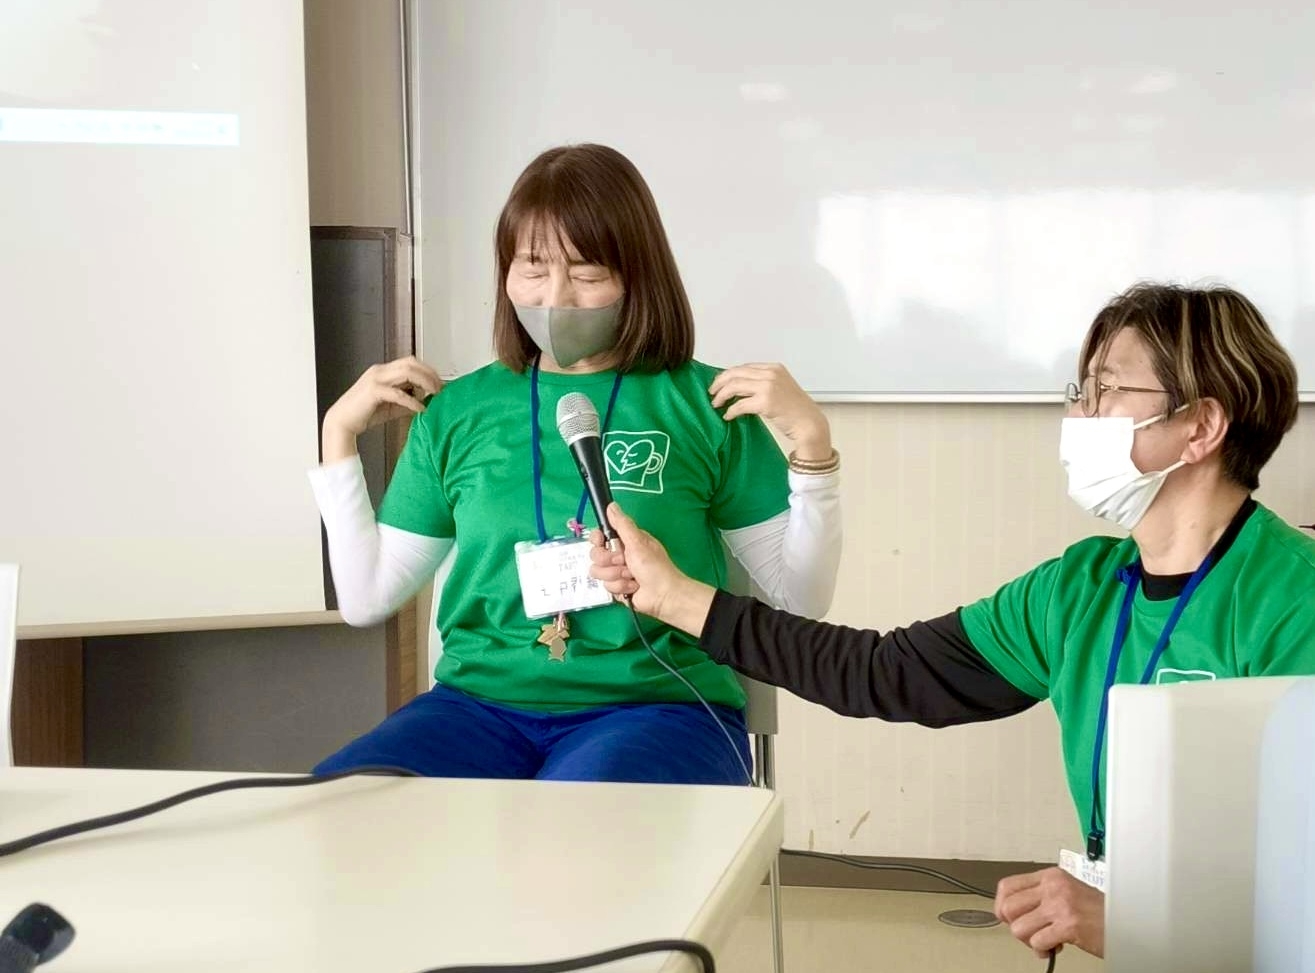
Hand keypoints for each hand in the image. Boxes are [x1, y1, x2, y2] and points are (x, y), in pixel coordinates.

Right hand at [322, 356, 442, 459]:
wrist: (342, 422)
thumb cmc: (364, 413)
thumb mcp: (391, 406)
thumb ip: (408, 401)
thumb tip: (426, 402)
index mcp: (383, 371)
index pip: (410, 362)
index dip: (427, 371)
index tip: (440, 383)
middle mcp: (379, 371)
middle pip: (411, 363)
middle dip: (429, 374)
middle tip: (441, 388)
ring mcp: (375, 379)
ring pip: (406, 372)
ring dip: (424, 382)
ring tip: (434, 394)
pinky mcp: (373, 391)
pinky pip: (398, 393)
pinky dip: (412, 401)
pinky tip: (420, 409)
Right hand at [588, 503, 715, 634]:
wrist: (662, 595)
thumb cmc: (654, 566)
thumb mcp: (638, 542)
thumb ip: (622, 524)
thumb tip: (611, 505)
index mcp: (624, 541)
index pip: (599, 536)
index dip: (597, 540)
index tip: (601, 542)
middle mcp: (618, 555)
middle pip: (595, 555)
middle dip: (609, 561)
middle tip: (624, 561)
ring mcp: (616, 572)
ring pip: (598, 572)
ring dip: (617, 575)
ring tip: (632, 577)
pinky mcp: (616, 588)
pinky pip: (606, 587)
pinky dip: (621, 587)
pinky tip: (632, 588)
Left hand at [709, 362, 830, 460]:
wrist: (810, 424)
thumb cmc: (796, 410)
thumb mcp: (781, 388)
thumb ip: (762, 383)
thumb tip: (737, 388)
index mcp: (774, 368)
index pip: (744, 367)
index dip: (728, 375)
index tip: (719, 384)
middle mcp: (771, 373)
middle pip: (735, 373)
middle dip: (719, 383)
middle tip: (712, 393)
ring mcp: (768, 386)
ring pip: (734, 386)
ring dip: (721, 396)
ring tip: (716, 404)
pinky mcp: (765, 401)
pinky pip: (739, 404)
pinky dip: (730, 410)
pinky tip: (727, 416)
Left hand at [995, 867, 1104, 958]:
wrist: (1127, 921)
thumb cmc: (1098, 911)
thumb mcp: (1066, 891)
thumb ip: (1041, 896)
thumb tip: (1013, 911)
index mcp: (1050, 876)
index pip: (1007, 886)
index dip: (1001, 906)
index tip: (1007, 918)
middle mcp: (1053, 887)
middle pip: (1008, 907)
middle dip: (1014, 926)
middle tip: (1030, 933)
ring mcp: (1060, 905)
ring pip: (1019, 927)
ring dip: (1029, 941)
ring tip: (1045, 941)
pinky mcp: (1069, 925)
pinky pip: (1037, 942)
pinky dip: (1042, 950)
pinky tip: (1055, 948)